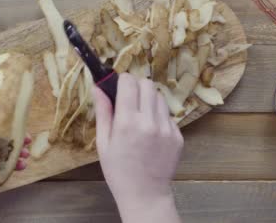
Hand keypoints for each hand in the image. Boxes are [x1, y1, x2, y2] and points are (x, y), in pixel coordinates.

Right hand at [94, 73, 183, 222]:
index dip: (122, 80)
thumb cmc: (118, 170)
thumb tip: (98, 87)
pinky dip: (159, 116)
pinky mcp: (177, 135)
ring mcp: (167, 128)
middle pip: (147, 84)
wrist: (145, 194)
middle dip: (137, 87)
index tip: (118, 87)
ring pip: (159, 97)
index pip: (129, 82)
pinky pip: (168, 115)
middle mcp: (149, 121)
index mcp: (127, 122)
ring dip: (149, 100)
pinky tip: (151, 132)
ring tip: (140, 117)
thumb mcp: (103, 142)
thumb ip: (103, 112)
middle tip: (129, 100)